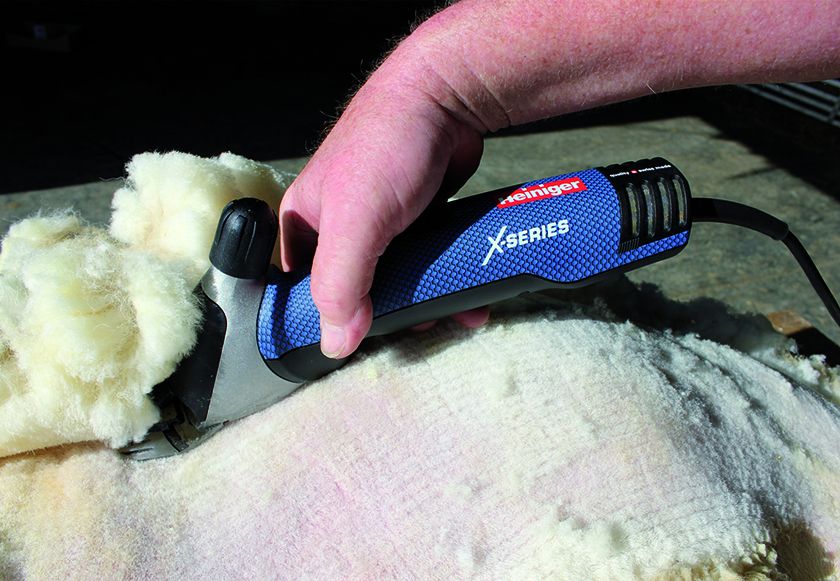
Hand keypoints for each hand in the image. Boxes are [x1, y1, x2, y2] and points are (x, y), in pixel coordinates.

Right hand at [279, 41, 489, 358]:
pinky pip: (426, 263)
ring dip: (424, 303)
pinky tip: (470, 298)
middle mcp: (339, 226)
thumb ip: (341, 282)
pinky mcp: (417, 219)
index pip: (301, 290)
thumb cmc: (389, 147)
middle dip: (387, 315)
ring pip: (396, 280)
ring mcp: (381, 223)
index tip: (360, 344)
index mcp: (305, 223)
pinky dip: (444, 281)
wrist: (451, 95)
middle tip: (418, 326)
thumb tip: (334, 345)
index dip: (326, 321)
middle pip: (355, 290)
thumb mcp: (358, 221)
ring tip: (454, 314)